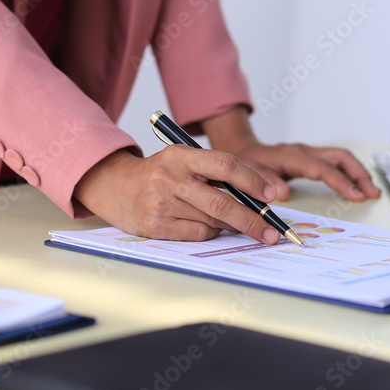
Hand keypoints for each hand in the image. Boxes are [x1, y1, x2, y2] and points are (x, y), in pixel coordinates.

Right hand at [73, 147, 282, 242]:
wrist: (115, 186)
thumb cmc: (160, 175)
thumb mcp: (184, 162)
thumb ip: (216, 174)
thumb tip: (258, 197)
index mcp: (181, 155)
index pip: (225, 165)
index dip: (253, 180)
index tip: (273, 195)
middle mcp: (170, 177)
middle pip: (222, 202)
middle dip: (253, 220)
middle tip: (272, 232)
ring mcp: (161, 203)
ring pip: (212, 221)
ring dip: (230, 226)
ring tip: (234, 224)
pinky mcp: (155, 225)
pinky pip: (197, 234)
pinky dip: (211, 233)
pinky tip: (208, 227)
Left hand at [223, 141, 380, 202]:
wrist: (242, 151)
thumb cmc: (246, 164)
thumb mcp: (248, 175)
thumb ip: (264, 183)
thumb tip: (282, 194)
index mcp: (292, 156)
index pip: (323, 168)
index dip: (340, 182)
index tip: (355, 195)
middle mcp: (304, 151)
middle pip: (340, 157)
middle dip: (358, 174)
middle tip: (371, 193)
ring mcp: (309, 153)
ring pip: (341, 157)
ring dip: (358, 172)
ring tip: (371, 190)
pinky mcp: (311, 157)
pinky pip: (336, 161)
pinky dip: (350, 171)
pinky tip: (358, 183)